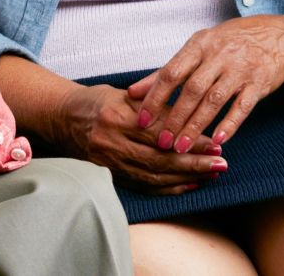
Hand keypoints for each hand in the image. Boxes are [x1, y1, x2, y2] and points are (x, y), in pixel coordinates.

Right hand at [54, 83, 223, 193]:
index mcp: (115, 118)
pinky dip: (169, 188)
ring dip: (187, 178)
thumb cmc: (95, 101)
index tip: (215, 142)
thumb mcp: (123, 95)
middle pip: (160, 159)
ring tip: (212, 174)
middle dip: (195, 163)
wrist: (61, 117)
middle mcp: (111, 143)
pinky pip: (144, 186)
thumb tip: (191, 117)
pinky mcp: (109, 175)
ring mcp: (109, 163)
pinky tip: (190, 185)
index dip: (189, 139)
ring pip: (154, 177)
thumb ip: (154, 105)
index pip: (160, 133)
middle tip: (222, 163)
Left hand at [129, 15, 283, 151]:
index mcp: (198, 46)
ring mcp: (240, 70)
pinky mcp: (259, 84)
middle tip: (161, 142)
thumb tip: (133, 92)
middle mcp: (218, 57)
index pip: (170, 73)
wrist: (277, 38)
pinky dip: (230, 124)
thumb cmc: (227, 44)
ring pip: (214, 101)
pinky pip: (243, 107)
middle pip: (192, 90)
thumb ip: (166, 71)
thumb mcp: (196, 48)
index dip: (154, 96)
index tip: (141, 119)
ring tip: (181, 148)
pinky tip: (218, 140)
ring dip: (196, 126)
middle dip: (175, 118)